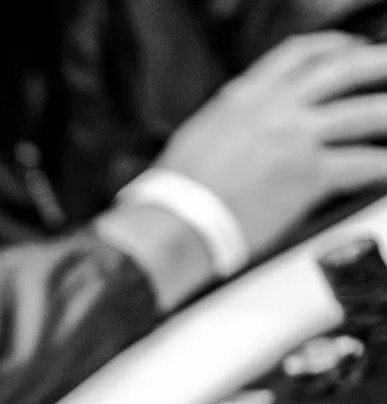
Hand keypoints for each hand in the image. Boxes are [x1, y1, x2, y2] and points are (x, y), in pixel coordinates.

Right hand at [156, 32, 386, 256]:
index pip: (299, 54)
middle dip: (379, 64)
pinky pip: (362, 163)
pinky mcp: (310, 173)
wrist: (175, 218)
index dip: (333, 47)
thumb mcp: (202, 131)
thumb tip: (250, 125)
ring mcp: (296, 138)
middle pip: (344, 71)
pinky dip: (383, 166)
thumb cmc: (177, 188)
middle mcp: (276, 107)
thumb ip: (236, 118)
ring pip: (364, 113)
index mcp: (246, 94)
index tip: (349, 49)